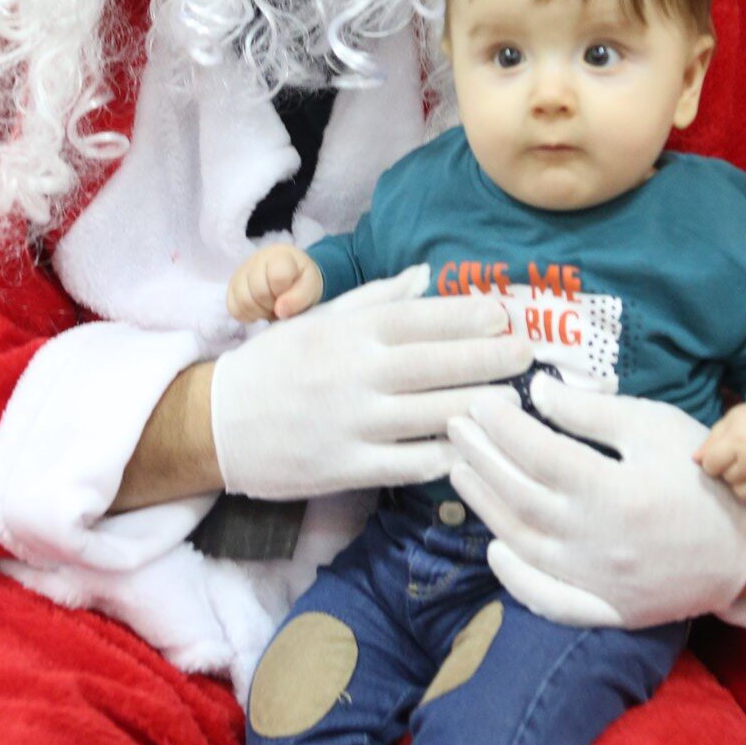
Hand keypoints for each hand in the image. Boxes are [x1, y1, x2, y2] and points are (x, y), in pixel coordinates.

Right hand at [211, 265, 532, 501]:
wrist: (216, 423)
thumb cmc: (274, 365)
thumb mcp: (318, 319)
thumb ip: (376, 299)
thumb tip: (427, 277)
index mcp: (350, 332)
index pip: (422, 318)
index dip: (470, 316)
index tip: (506, 315)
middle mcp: (356, 373)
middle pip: (439, 364)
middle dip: (491, 358)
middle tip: (528, 355)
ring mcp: (353, 422)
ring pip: (434, 415)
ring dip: (481, 407)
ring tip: (517, 402)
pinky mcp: (348, 467)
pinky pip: (412, 463)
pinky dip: (448, 456)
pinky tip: (478, 449)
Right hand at [227, 246, 323, 322]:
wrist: (289, 273)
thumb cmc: (300, 279)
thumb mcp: (311, 286)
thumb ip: (300, 297)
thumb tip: (280, 311)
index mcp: (279, 255)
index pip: (277, 277)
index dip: (285, 294)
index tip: (290, 294)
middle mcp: (255, 260)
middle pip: (259, 292)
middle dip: (273, 305)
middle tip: (281, 304)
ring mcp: (240, 273)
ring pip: (244, 302)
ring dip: (260, 312)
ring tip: (271, 306)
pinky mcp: (231, 287)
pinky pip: (234, 309)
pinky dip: (248, 315)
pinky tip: (259, 309)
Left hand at [447, 374, 745, 628]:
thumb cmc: (703, 474)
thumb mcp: (655, 427)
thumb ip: (593, 413)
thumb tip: (540, 392)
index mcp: (612, 491)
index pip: (536, 453)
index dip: (502, 425)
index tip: (481, 401)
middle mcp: (597, 541)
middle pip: (520, 496)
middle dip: (481, 457)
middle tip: (456, 426)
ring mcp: (599, 582)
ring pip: (523, 543)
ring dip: (485, 505)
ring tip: (461, 469)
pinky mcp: (608, 610)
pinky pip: (550, 600)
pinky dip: (516, 579)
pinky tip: (495, 550)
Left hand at [694, 402, 745, 509]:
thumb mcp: (734, 420)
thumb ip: (712, 440)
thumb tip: (695, 460)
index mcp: (739, 442)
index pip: (710, 465)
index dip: (714, 460)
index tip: (724, 452)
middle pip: (725, 479)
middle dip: (729, 470)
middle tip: (744, 457)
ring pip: (739, 494)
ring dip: (741, 484)